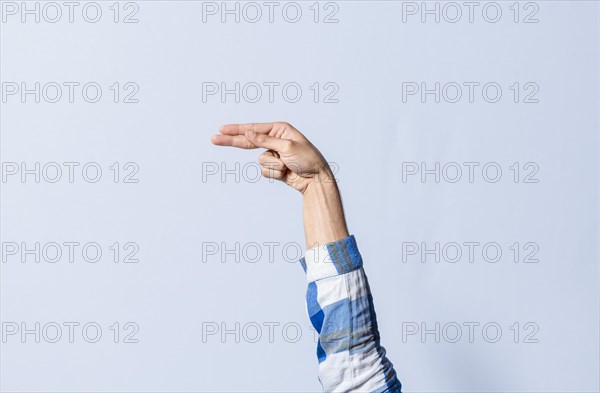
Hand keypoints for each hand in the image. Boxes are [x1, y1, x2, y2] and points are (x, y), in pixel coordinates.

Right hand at [211, 122, 333, 193]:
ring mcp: (274, 154)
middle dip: (232, 141)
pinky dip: (275, 173)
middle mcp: (275, 140)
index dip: (236, 130)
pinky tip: (287, 172)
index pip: (253, 129)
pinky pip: (265, 171)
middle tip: (213, 139)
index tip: (221, 129)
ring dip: (273, 166)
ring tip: (288, 166)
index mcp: (280, 130)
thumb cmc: (307, 160)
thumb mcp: (287, 147)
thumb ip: (266, 141)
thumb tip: (248, 134)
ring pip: (260, 161)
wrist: (316, 180)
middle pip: (248, 141)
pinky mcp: (274, 168)